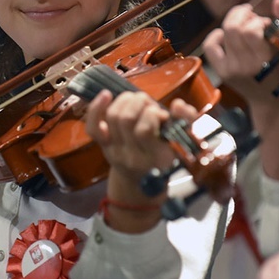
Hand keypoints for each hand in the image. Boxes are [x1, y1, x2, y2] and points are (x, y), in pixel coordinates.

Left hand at [84, 90, 200, 231]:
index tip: (162, 114)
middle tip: (149, 104)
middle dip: (138, 102)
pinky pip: (93, 127)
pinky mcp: (103, 146)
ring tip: (137, 101)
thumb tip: (178, 104)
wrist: (141, 184)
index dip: (152, 113)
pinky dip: (96, 108)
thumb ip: (186, 121)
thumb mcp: (182, 143)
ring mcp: (114, 151)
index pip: (144, 130)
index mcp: (155, 159)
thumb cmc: (165, 159)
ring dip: (125, 100)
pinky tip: (106, 94)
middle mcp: (131, 157)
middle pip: (125, 119)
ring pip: (112, 116)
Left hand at [202, 0, 278, 102]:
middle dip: (243, 15)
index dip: (258, 21)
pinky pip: (210, 46)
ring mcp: (232, 70)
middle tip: (254, 17)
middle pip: (233, 27)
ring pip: (223, 32)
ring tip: (245, 24)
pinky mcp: (223, 72)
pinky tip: (227, 34)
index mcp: (268, 60)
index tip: (268, 24)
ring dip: (234, 21)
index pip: (251, 30)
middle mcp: (247, 66)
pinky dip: (216, 35)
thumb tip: (275, 0)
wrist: (276, 103)